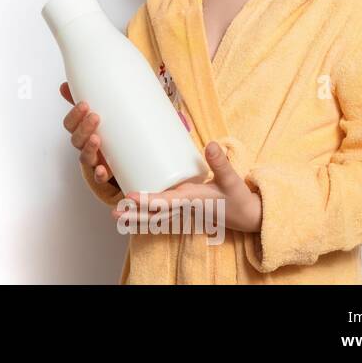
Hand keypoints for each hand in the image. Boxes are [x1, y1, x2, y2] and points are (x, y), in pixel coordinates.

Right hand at [59, 82, 114, 185]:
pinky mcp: (105, 174)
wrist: (126, 160)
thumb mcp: (103, 115)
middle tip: (95, 116)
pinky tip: (102, 170)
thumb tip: (68, 84)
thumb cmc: (111, 134)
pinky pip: (98, 177)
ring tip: (97, 138)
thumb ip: (90, 98)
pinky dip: (99, 174)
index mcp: (83, 132)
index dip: (74, 115)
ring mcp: (95, 161)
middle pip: (76, 139)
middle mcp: (86, 146)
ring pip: (84, 156)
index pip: (70, 124)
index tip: (84, 104)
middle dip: (83, 127)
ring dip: (89, 148)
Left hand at [111, 141, 262, 232]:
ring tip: (116, 216)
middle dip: (135, 215)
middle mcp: (184, 208)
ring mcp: (182, 211)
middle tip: (114, 213)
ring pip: (155, 218)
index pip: (166, 202)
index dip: (148, 200)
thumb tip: (212, 143)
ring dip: (136, 218)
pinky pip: (161, 216)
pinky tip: (131, 216)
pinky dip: (146, 217)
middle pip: (155, 214)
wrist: (247, 216)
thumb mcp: (232, 179)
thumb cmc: (237, 197)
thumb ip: (221, 163)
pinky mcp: (183, 211)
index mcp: (192, 200)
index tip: (130, 197)